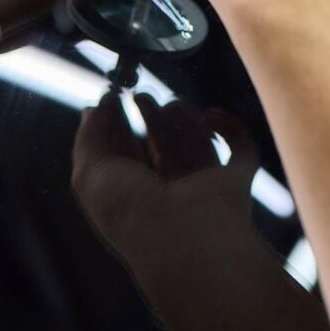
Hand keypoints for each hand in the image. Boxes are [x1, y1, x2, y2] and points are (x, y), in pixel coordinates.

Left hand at [72, 93, 257, 264]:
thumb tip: (94, 110)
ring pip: (195, 143)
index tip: (113, 98)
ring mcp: (204, 186)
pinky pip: (240, 148)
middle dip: (150, 118)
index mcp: (133, 197)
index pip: (125, 157)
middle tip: (141, 94)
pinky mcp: (235, 179)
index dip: (117, 127)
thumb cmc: (132, 211)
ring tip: (172, 102)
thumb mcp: (91, 174)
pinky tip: (209, 115)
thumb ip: (89, 139)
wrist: (184, 236)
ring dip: (184, 118)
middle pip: (161, 146)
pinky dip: (229, 127)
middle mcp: (168, 193)